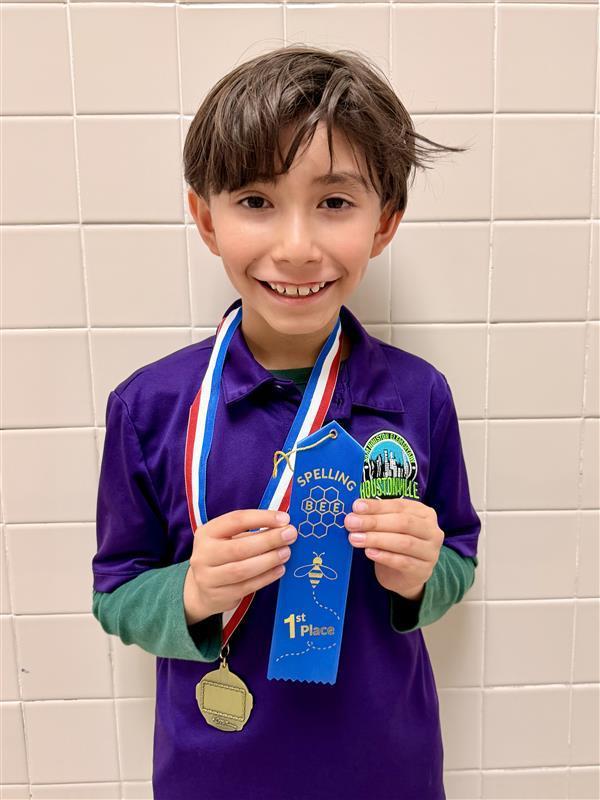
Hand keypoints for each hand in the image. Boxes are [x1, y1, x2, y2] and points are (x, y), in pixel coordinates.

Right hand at [184, 509, 296, 623]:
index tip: (284, 519)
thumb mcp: (230, 538)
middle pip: (239, 547)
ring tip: (286, 553)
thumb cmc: (223, 555)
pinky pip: (246, 587)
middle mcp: (203, 554)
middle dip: (269, 540)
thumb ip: (253, 531)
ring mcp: (208, 577)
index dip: (262, 518)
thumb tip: (284, 526)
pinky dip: (266, 577)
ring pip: (242, 570)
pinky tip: (279, 569)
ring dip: (269, 560)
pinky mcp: (218, 596)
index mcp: (207, 532)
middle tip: (290, 535)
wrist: (200, 589)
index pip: (236, 520)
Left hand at [344, 497, 443, 600]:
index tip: (356, 506)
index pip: (399, 506)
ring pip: (404, 543)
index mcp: (424, 513)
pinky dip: (384, 556)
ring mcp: (430, 552)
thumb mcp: (389, 527)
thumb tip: (355, 511)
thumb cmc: (396, 543)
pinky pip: (403, 562)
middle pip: (403, 523)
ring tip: (355, 538)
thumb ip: (376, 517)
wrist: (406, 575)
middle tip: (351, 523)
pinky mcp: (423, 570)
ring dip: (377, 539)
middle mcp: (432, 531)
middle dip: (375, 522)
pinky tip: (369, 552)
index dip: (377, 506)